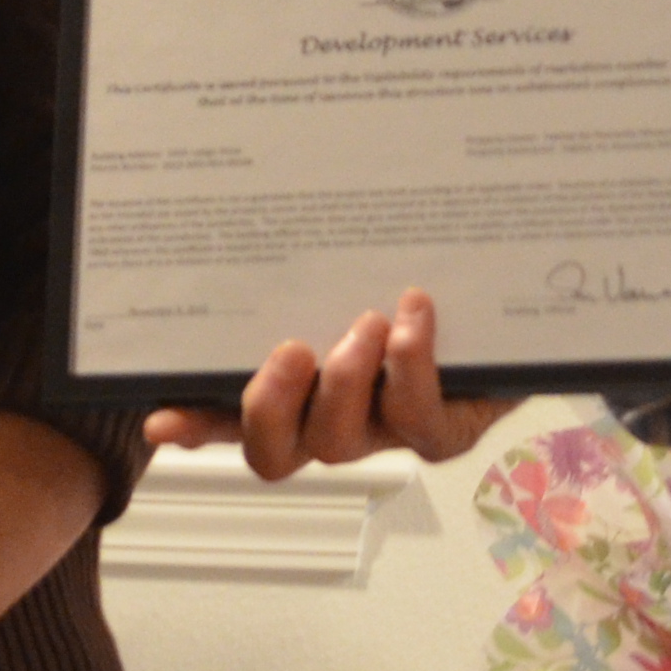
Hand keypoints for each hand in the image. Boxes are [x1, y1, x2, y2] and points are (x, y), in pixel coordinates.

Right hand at [147, 287, 520, 479]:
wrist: (511, 304)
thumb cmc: (412, 281)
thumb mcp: (348, 269)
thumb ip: (297, 264)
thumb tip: (242, 217)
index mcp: (295, 390)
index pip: (227, 417)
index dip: (194, 425)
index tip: (159, 416)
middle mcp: (331, 420)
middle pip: (274, 453)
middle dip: (272, 406)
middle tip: (291, 350)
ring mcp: (385, 433)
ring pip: (342, 442)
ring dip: (346, 381)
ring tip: (368, 322)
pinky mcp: (444, 431)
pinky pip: (420, 421)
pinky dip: (412, 365)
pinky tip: (414, 312)